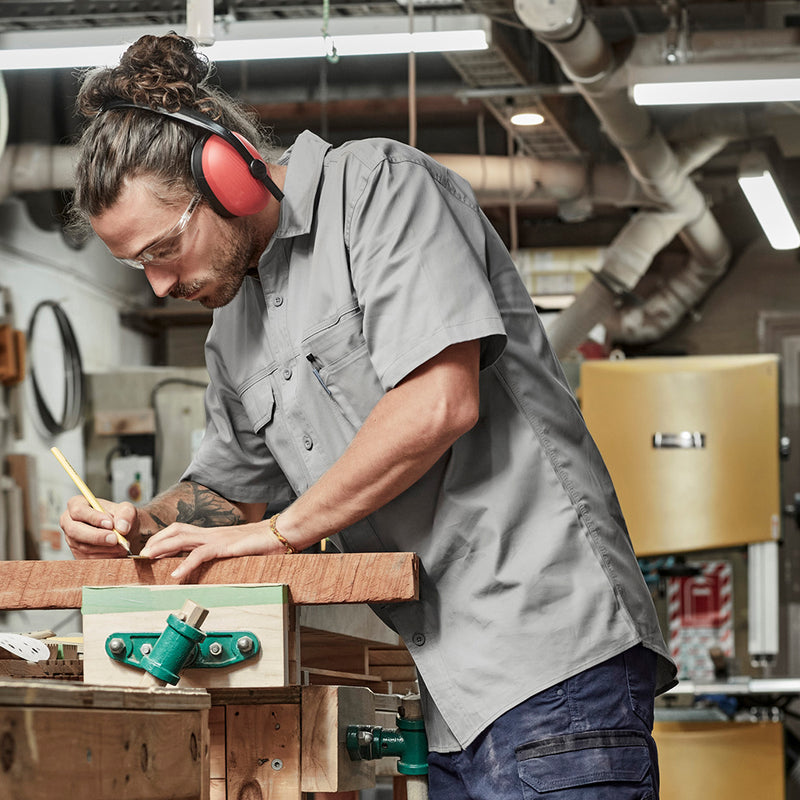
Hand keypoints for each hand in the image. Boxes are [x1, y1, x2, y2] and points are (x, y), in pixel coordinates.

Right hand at [60, 495, 137, 558]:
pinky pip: (89, 559)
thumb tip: (121, 528)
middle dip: (97, 536)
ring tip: (122, 545)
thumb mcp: (126, 509)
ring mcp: (72, 540)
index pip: (78, 511)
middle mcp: (69, 522)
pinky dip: (106, 556)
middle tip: (115, 539)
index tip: (110, 524)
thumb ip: (126, 514)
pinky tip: (117, 552)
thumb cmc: (119, 517)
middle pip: (75, 531)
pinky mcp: (78, 554)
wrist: (122, 532)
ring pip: (84, 547)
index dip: (93, 517)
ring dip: (105, 548)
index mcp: (77, 504)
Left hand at [139, 521, 274, 579]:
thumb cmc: (265, 543)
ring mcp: (218, 538)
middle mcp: (212, 534)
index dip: (165, 538)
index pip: (183, 531)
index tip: (151, 549)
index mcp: (215, 535)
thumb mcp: (240, 550)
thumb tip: (216, 565)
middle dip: (156, 541)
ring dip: (163, 547)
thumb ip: (226, 556)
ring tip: (148, 558)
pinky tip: (176, 575)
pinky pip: (200, 555)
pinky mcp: (225, 547)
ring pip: (182, 538)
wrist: (283, 533)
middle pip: (177, 531)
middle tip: (141, 554)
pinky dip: (185, 565)